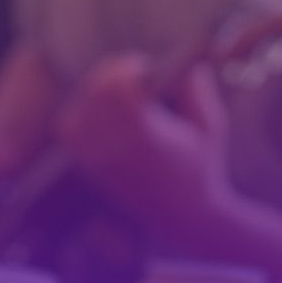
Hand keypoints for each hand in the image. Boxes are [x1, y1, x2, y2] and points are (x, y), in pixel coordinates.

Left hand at [54, 54, 233, 235]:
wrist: (184, 217)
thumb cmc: (202, 169)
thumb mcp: (211, 129)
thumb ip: (198, 93)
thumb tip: (187, 65)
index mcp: (147, 135)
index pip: (118, 88)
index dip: (127, 68)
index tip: (142, 67)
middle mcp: (117, 147)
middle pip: (95, 93)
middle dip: (110, 75)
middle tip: (128, 74)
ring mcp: (100, 159)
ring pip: (77, 110)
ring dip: (94, 93)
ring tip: (116, 93)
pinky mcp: (91, 168)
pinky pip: (70, 131)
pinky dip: (79, 115)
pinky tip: (100, 113)